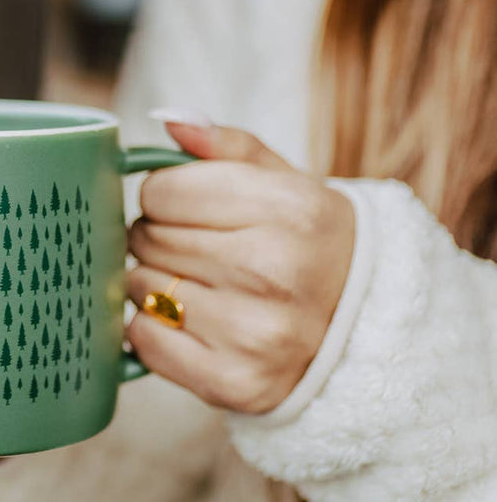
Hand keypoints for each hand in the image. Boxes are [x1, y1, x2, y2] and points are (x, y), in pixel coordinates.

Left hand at [125, 119, 355, 413]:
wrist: (360, 331)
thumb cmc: (309, 245)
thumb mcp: (286, 183)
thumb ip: (226, 146)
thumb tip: (168, 119)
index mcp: (292, 210)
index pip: (162, 190)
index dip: (165, 195)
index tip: (187, 207)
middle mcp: (276, 271)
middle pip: (149, 237)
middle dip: (156, 237)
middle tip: (193, 249)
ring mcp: (256, 333)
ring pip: (142, 288)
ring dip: (152, 283)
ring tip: (194, 285)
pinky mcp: (235, 382)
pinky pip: (144, 341)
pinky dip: (151, 329)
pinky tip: (187, 322)